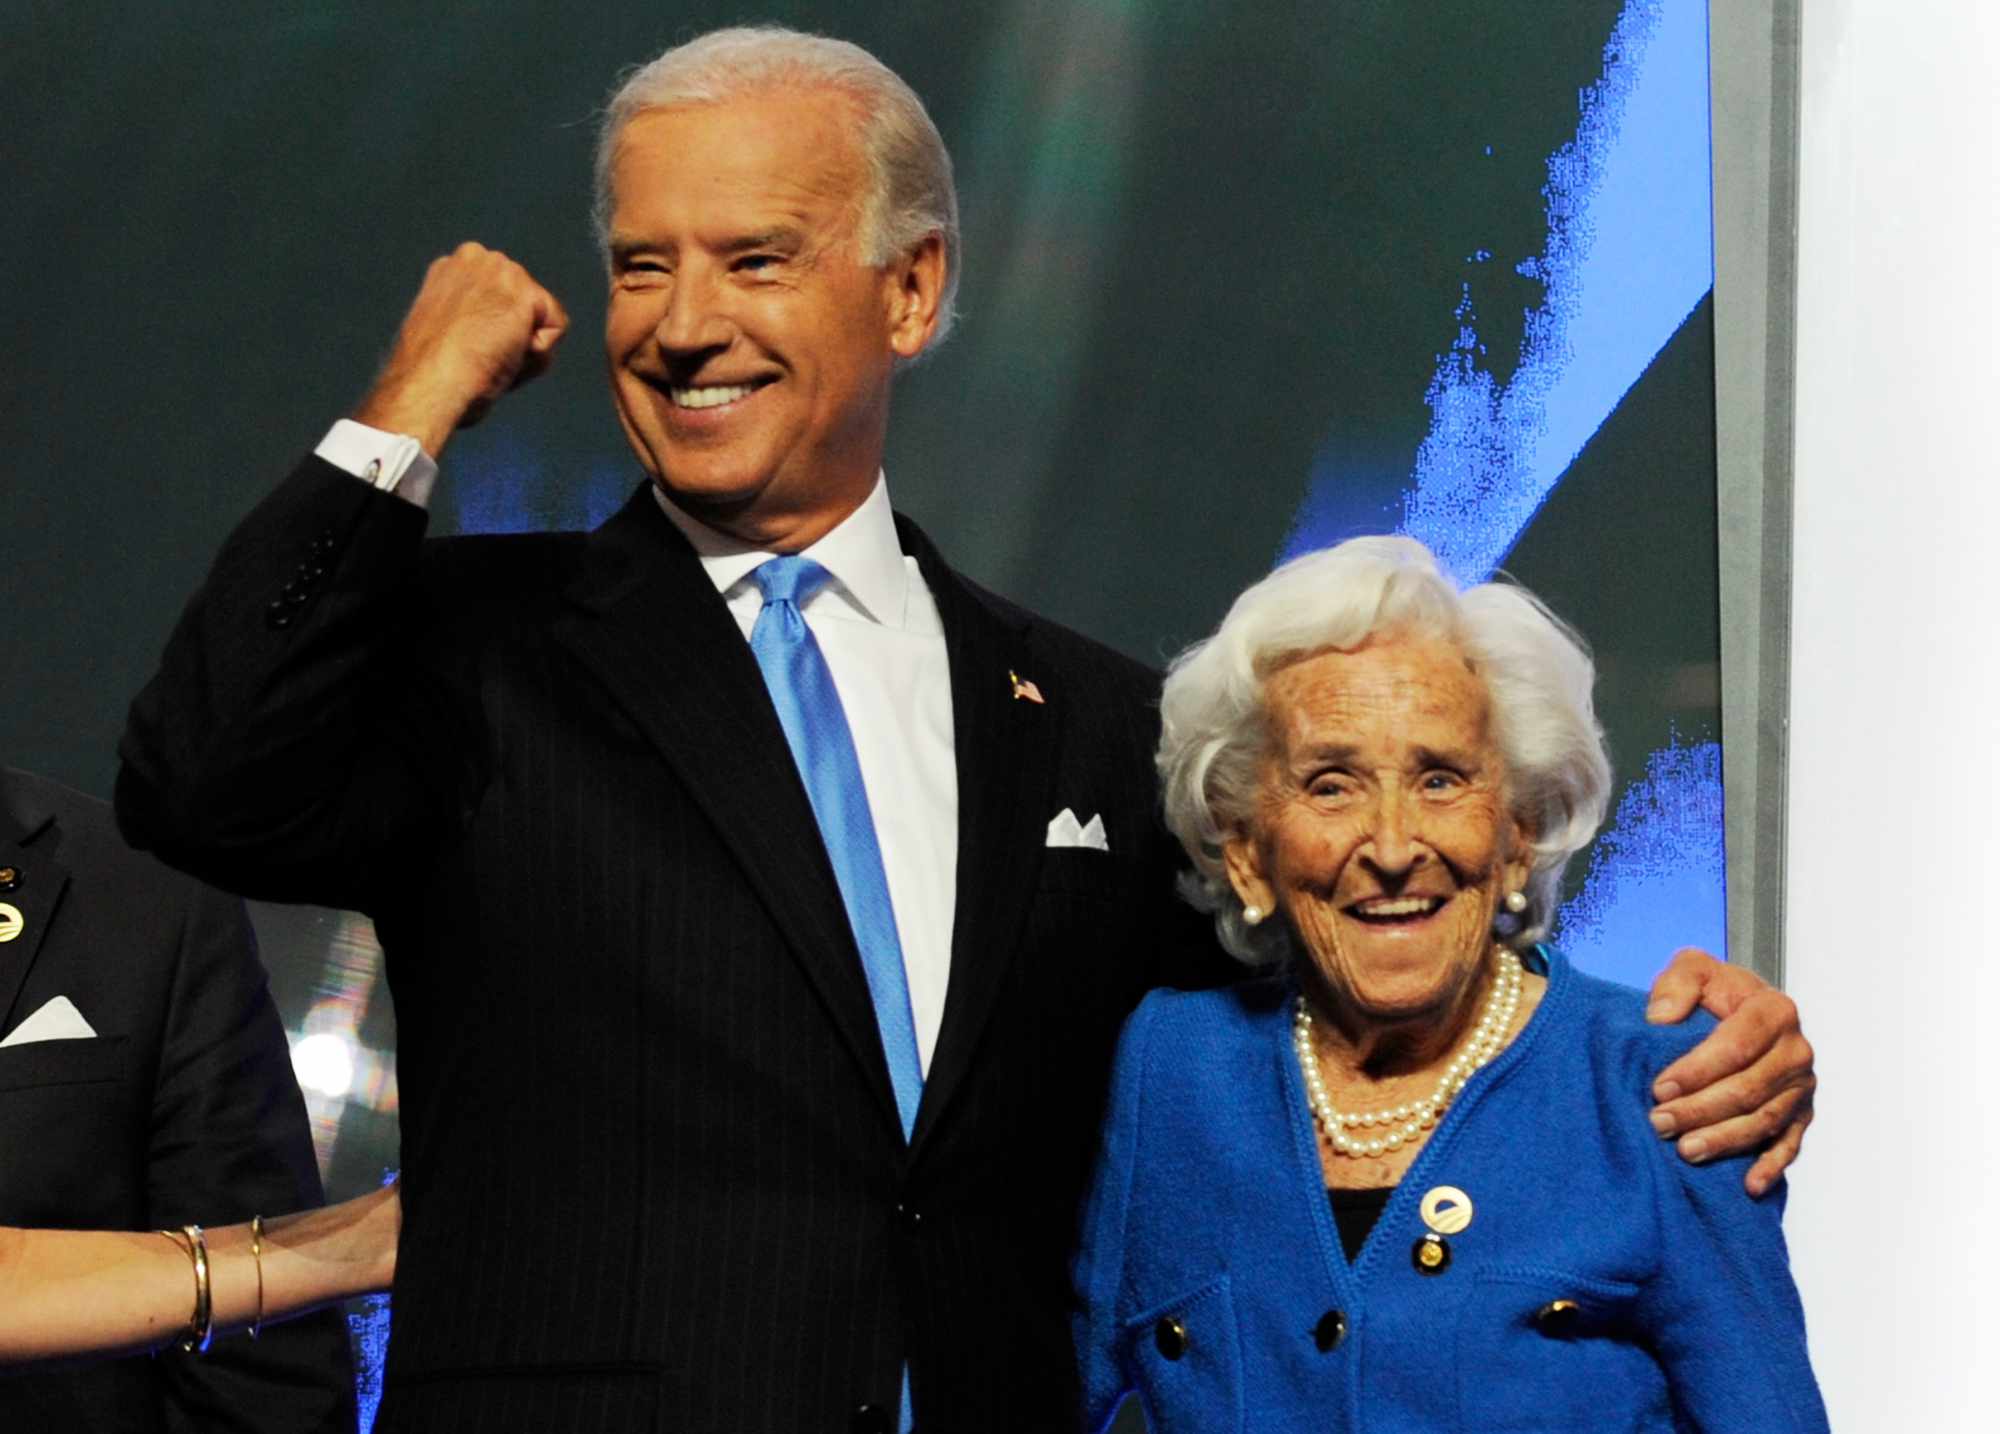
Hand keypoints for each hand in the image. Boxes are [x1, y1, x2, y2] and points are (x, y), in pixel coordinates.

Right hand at [353, 243, 568, 457]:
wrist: (431, 383)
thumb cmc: (433, 373)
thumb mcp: (446, 332)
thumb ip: (475, 318)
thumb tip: (514, 331)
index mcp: (453, 267)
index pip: (503, 297)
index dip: (494, 333)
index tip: (467, 347)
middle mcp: (477, 258)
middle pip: (527, 304)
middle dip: (513, 337)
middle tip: (478, 356)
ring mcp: (500, 271)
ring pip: (543, 317)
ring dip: (525, 349)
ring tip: (489, 357)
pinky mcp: (523, 293)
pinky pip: (556, 328)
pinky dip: (539, 354)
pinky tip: (507, 355)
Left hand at [1644, 948, 1814, 1195]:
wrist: (1738, 1009)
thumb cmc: (1713, 993)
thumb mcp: (1692, 970)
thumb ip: (1677, 984)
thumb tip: (1660, 1018)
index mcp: (1775, 1010)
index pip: (1736, 1047)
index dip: (1697, 1071)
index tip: (1659, 1088)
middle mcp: (1797, 1050)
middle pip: (1749, 1089)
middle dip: (1701, 1110)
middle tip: (1660, 1123)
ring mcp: (1802, 1087)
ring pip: (1764, 1121)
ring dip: (1724, 1140)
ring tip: (1685, 1151)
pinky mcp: (1801, 1115)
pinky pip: (1789, 1146)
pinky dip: (1771, 1168)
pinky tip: (1748, 1186)